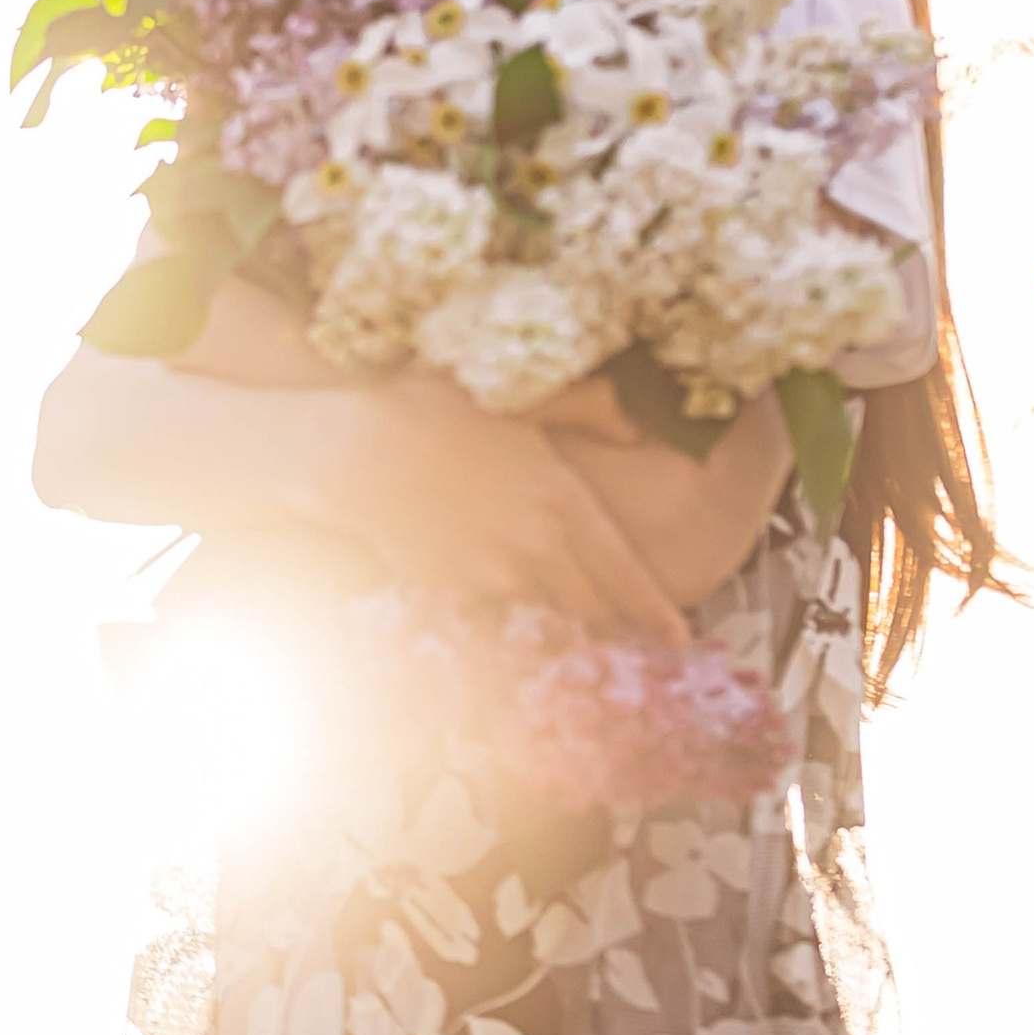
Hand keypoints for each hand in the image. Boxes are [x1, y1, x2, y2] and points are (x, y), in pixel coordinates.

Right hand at [315, 373, 688, 646]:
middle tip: (619, 613)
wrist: (353, 449)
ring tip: (536, 566)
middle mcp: (533, 547)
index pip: (622, 571)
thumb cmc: (436, 410)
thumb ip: (585, 409)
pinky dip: (497, 584)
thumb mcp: (519, 396)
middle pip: (587, 602)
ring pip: (540, 601)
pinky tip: (476, 547)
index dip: (654, 610)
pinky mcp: (451, 587)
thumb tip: (632, 426)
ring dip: (550, 595)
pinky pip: (490, 596)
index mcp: (560, 499)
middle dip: (606, 610)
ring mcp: (490, 574)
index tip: (680, 637)